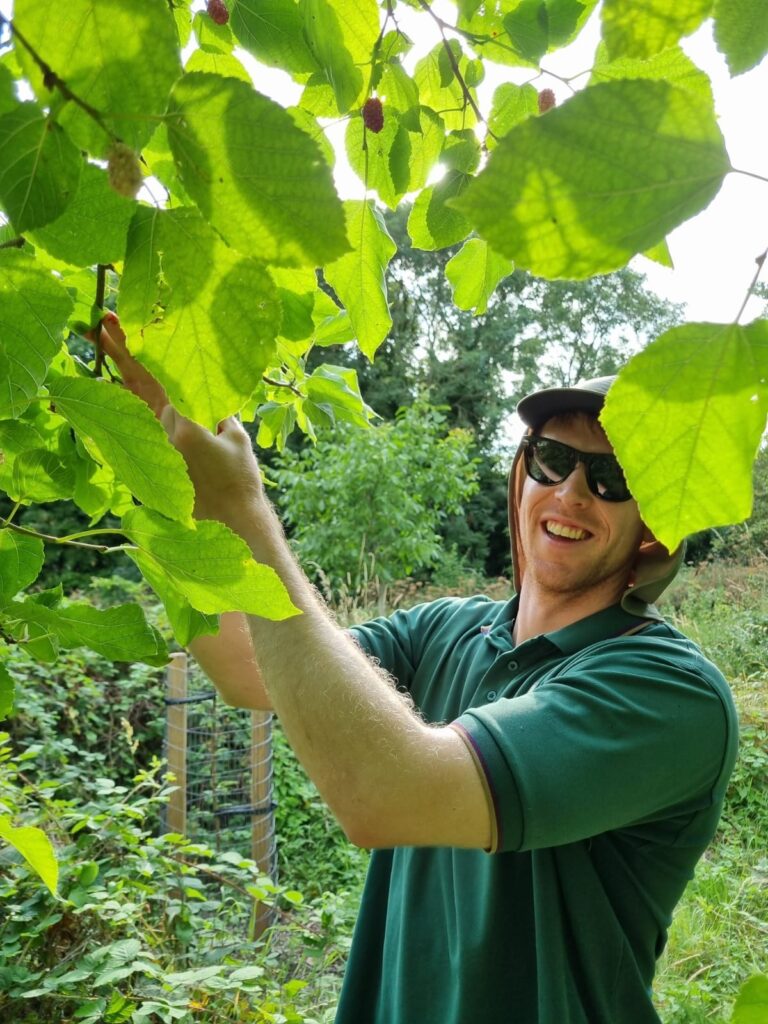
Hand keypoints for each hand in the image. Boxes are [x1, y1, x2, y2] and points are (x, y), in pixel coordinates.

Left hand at [87, 313, 264, 530]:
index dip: (132, 346)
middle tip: (97, 326)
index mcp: (183, 420)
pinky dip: (129, 411)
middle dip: (116, 353)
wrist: (230, 523)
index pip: (153, 374)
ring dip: (123, 381)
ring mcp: (153, 450)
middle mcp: (161, 433)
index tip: (113, 322)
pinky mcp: (148, 467)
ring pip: (136, 409)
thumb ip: (218, 406)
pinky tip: (118, 394)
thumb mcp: (235, 436)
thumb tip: (208, 386)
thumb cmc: (239, 480)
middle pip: (135, 385)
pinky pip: (138, 431)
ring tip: (106, 355)